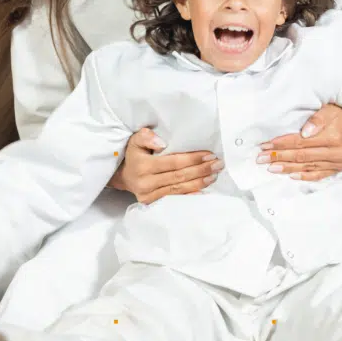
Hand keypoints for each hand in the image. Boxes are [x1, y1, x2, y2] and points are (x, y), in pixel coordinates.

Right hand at [107, 127, 222, 204]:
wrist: (123, 174)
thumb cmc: (134, 154)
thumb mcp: (135, 140)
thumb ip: (146, 136)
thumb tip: (162, 143)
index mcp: (142, 165)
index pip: (173, 162)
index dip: (192, 159)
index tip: (209, 155)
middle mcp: (145, 183)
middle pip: (179, 176)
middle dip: (201, 170)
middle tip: (218, 164)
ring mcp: (148, 195)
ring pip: (179, 189)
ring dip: (199, 182)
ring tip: (214, 175)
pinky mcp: (151, 203)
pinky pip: (174, 198)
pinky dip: (190, 194)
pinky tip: (204, 190)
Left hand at [256, 103, 341, 181]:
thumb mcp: (330, 109)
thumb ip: (317, 119)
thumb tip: (303, 132)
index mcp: (332, 137)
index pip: (300, 142)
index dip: (282, 144)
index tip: (267, 146)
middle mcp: (335, 152)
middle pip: (301, 156)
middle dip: (279, 157)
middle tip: (262, 158)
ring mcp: (338, 162)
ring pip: (308, 167)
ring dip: (287, 168)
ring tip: (271, 168)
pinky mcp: (339, 167)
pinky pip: (319, 174)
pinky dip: (305, 176)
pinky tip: (291, 176)